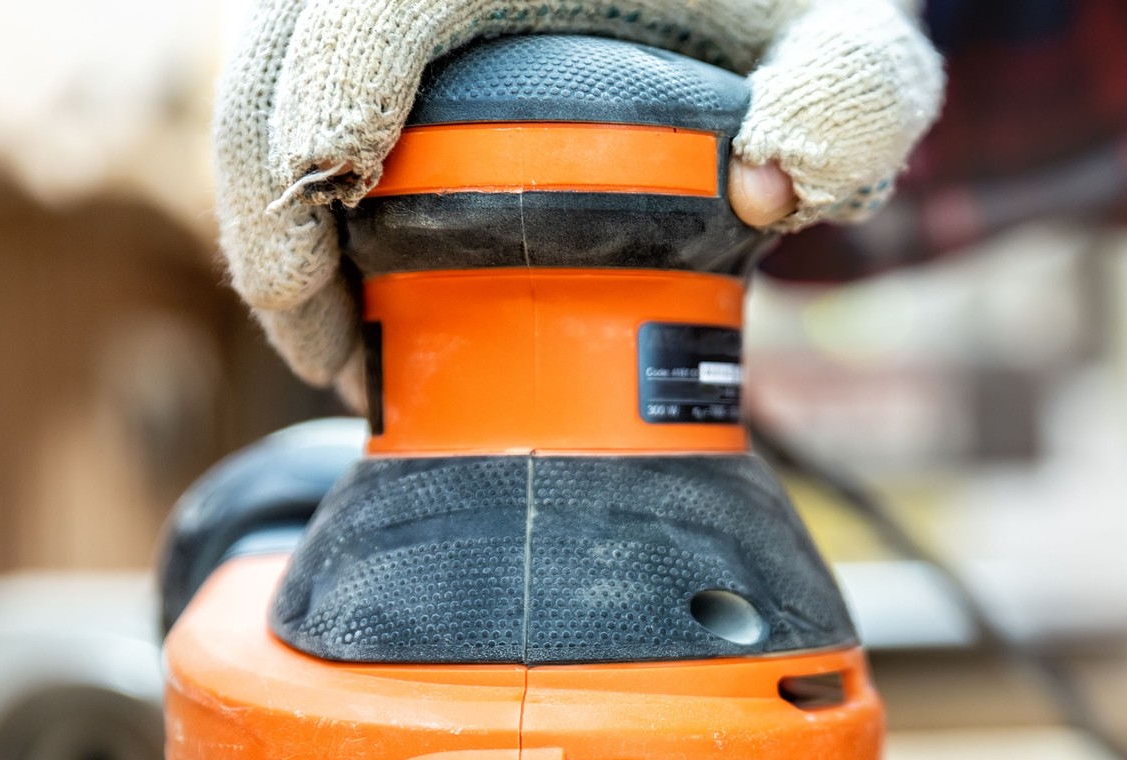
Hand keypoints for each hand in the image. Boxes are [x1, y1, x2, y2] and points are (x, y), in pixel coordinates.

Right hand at [214, 0, 943, 389]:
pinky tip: (347, 303)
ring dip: (272, 219)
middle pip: (282, 48)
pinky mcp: (388, 41)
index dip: (323, 103)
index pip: (375, 2)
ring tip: (337, 357)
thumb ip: (851, 101)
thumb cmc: (800, 18)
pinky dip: (300, 204)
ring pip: (269, 83)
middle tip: (328, 354)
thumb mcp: (857, 52)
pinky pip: (302, 104)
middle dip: (271, 204)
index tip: (333, 238)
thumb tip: (766, 183)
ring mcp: (405, 3)